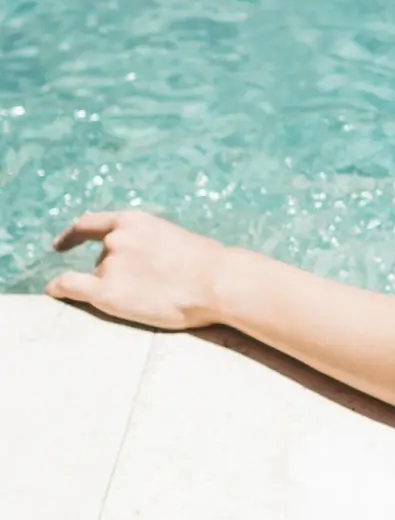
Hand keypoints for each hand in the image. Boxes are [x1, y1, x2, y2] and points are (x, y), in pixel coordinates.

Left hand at [46, 209, 231, 330]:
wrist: (216, 282)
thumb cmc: (206, 263)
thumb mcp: (172, 237)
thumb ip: (147, 242)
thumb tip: (138, 260)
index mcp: (135, 221)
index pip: (91, 223)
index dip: (72, 234)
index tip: (61, 244)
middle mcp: (116, 240)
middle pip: (102, 258)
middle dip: (116, 272)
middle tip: (145, 288)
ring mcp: (109, 266)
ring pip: (99, 278)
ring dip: (116, 288)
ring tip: (150, 298)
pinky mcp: (106, 293)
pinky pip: (69, 288)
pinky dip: (58, 290)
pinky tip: (53, 293)